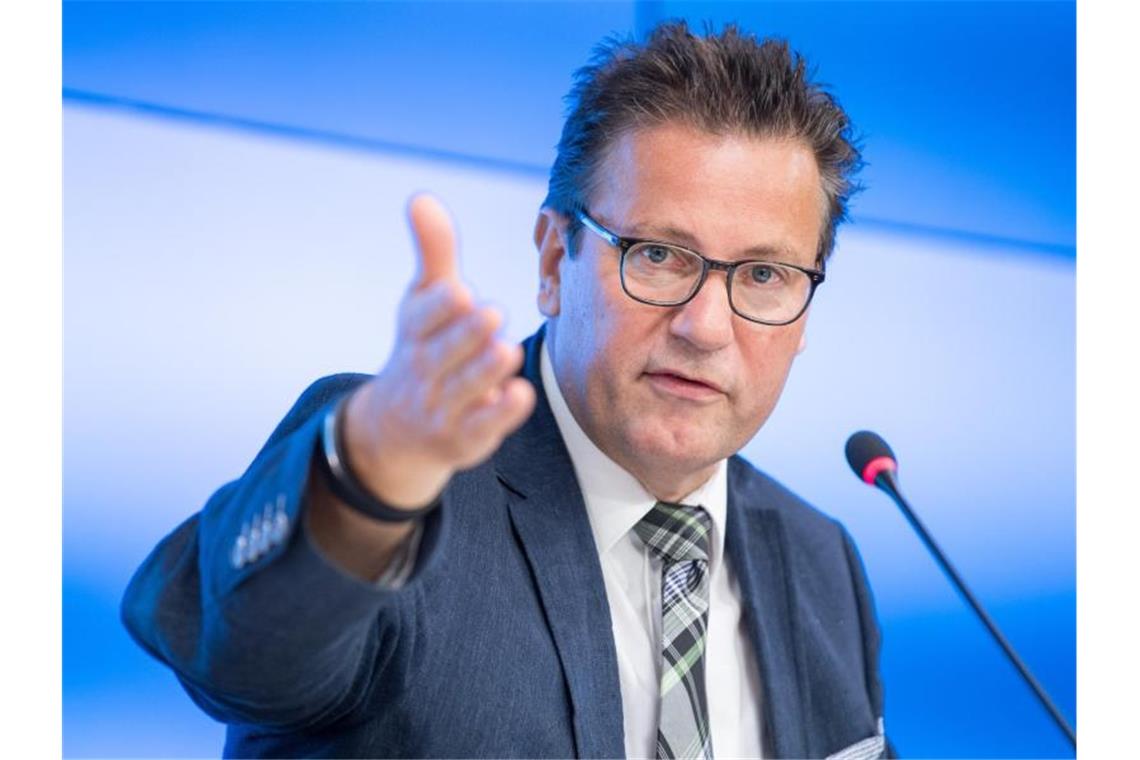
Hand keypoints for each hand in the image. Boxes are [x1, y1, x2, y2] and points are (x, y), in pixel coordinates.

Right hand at [340, 194, 536, 508]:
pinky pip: (479, 428)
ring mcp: (441, 407)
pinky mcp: (463, 438)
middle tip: (492, 314)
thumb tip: (421, 196)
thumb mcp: (423, 300)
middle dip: (464, 335)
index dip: (439, 307)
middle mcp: (423, 370)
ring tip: (506, 350)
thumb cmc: (423, 347)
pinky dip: (498, 415)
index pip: (422, 318)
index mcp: (415, 331)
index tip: (459, 291)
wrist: (396, 429)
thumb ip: (433, 252)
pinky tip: (519, 395)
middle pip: (441, 354)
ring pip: (462, 390)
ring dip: (484, 371)